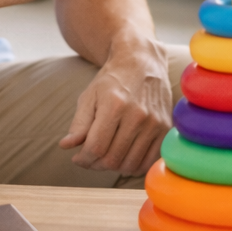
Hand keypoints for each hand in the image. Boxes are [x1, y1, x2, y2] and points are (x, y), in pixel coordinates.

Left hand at [59, 36, 173, 174]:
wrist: (142, 62)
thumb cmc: (112, 80)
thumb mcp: (89, 96)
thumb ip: (79, 123)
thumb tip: (66, 146)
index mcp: (114, 105)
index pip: (96, 147)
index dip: (83, 159)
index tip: (78, 158)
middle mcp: (137, 115)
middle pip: (113, 159)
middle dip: (96, 164)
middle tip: (90, 159)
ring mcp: (154, 122)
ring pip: (131, 164)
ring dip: (114, 167)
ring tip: (106, 157)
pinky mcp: (165, 128)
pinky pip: (149, 161)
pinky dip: (134, 166)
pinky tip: (124, 157)